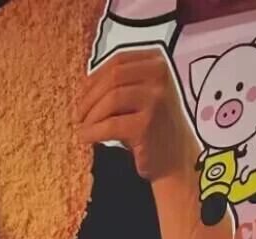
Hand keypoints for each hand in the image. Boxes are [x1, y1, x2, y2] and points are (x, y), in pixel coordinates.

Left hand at [77, 49, 199, 184]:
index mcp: (158, 63)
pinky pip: (111, 125)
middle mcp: (160, 77)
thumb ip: (123, 82)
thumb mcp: (143, 94)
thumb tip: (86, 83)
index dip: (95, 77)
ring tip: (83, 127)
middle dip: (90, 97)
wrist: (176, 160)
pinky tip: (86, 138)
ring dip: (91, 115)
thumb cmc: (155, 127)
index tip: (83, 93)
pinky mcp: (147, 125)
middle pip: (113, 77)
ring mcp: (156, 100)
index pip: (118, 61)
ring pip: (111, 99)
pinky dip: (93, 131)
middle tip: (79, 114)